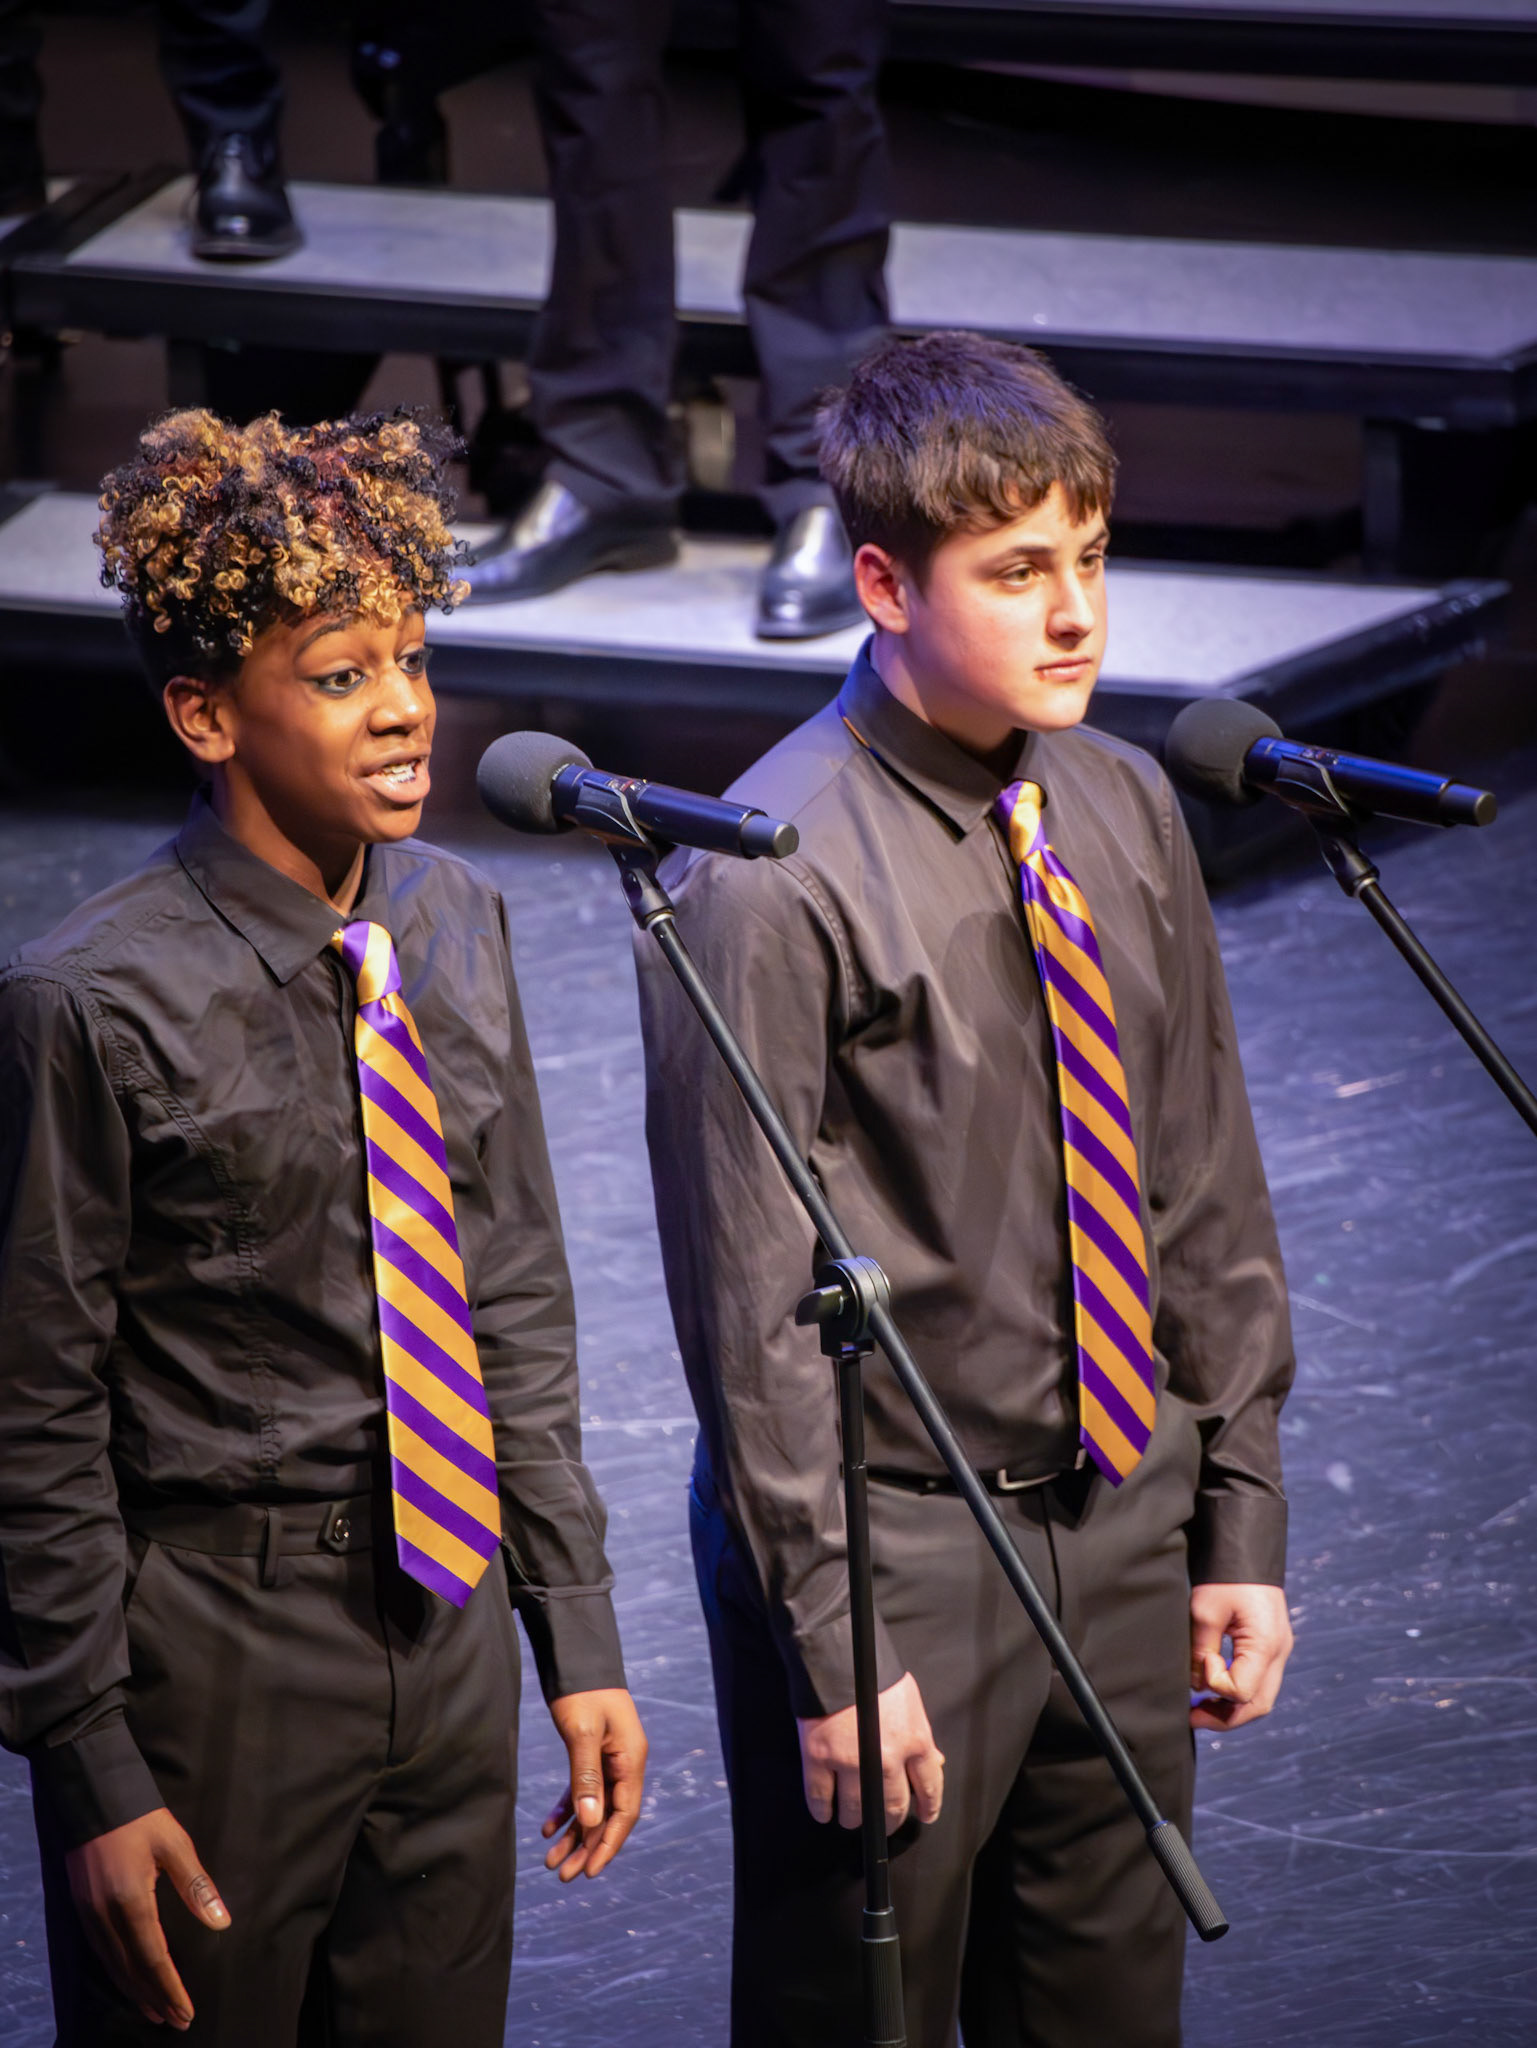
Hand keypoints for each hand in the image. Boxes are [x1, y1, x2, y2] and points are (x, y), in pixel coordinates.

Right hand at [64, 1806, 228, 2030]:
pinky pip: (100, 1952)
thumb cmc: (141, 1818)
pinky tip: (128, 1980)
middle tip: (175, 2021)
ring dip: (134, 1991)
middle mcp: (105, 1915)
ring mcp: (89, 1914)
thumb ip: (197, 1886)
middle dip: (154, 1997)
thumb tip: (221, 1923)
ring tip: (155, 2011)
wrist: (93, 1796)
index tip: (186, 2011)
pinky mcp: (81, 1908)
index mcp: (131, 1901)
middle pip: (131, 1970)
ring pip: (112, 1966)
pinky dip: (117, 1973)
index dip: (170, 1988)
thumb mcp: (175, 1845)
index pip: (153, 1958)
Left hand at [543, 1688, 648, 1881]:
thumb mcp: (582, 1735)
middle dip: (586, 1847)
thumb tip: (590, 1824)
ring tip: (551, 1861)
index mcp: (631, 1760)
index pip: (624, 1814)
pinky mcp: (592, 1753)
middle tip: (562, 1875)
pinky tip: (547, 1828)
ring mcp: (609, 1759)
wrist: (576, 1658)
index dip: (608, 1846)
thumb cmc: (583, 1693)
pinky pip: (582, 1790)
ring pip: (593, 1807)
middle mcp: (624, 1763)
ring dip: (574, 1834)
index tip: (589, 1872)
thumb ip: (587, 1778)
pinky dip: (567, 1810)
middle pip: (608, 1816)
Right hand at [797, 1670, 943, 1831]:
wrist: (839, 1654)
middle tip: (884, 1822)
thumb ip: (920, 1737)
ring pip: (856, 1810)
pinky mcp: (820, 1757)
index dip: (928, 1807)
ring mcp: (851, 1760)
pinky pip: (820, 1797)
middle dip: (889, 1820)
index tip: (924, 1815)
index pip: (930, 1786)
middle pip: (893, 1806)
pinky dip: (822, 1810)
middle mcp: (887, 1758)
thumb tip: (934, 1762)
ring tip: (851, 1819)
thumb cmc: (876, 1674)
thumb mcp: (910, 1701)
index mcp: (915, 1740)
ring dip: (854, 1819)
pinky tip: (824, 1813)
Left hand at [1189, 1583, 1293, 1731]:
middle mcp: (1279, 1653)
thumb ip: (1201, 1651)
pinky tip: (1214, 1691)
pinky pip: (1259, 1681)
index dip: (1216, 1683)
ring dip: (1232, 1708)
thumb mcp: (1205, 1611)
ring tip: (1201, 1711)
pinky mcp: (1271, 1646)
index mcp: (1266, 1645)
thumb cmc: (1225, 1577)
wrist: (1245, 1550)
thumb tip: (1196, 1685)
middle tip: (1193, 1718)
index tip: (1203, 1657)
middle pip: (1258, 1705)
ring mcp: (1279, 1651)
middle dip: (1225, 1717)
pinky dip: (1238, 1693)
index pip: (1242, 1691)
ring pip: (1260, 1698)